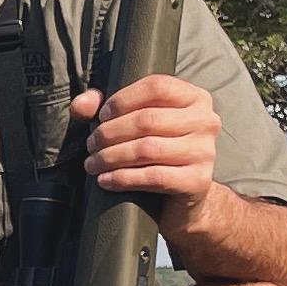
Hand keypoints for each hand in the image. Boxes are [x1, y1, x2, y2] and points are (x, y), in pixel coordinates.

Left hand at [72, 75, 223, 233]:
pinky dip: (123, 178)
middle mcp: (205, 121)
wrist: (181, 199)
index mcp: (194, 97)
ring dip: (111, 157)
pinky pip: (154, 176)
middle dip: (109, 133)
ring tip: (92, 164)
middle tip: (91, 145)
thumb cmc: (154, 152)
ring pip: (148, 149)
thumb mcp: (133, 123)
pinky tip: (106, 180)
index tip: (101, 116)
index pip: (157, 87)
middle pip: (148, 120)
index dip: (123, 100)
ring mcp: (205, 151)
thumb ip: (104, 107)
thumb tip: (81, 104)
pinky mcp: (198, 180)